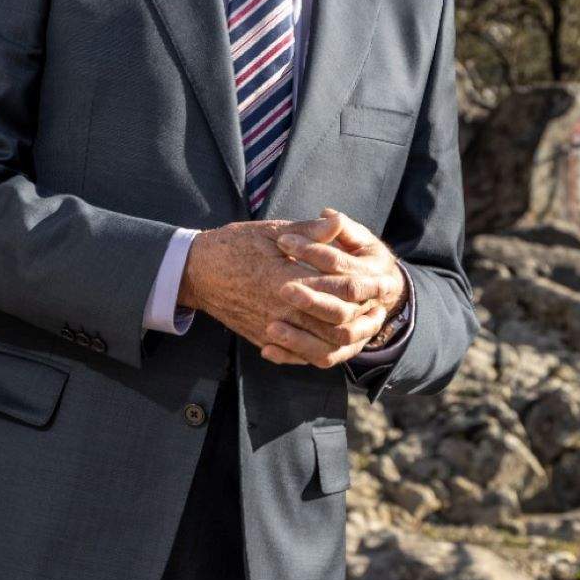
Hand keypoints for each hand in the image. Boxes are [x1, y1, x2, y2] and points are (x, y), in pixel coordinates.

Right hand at [177, 209, 406, 369]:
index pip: (338, 290)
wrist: (197, 272)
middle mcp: (282, 310)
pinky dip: (322, 351)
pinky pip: (300, 356)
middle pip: (336, 324)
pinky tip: (334, 341)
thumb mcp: (271, 231)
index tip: (381, 280)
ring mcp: (272, 328)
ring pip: (321, 347)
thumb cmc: (234, 246)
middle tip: (379, 309)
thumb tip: (338, 222)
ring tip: (363, 327)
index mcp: (287, 279)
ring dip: (347, 339)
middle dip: (362, 318)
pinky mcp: (264, 339)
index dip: (364, 286)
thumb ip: (308, 231)